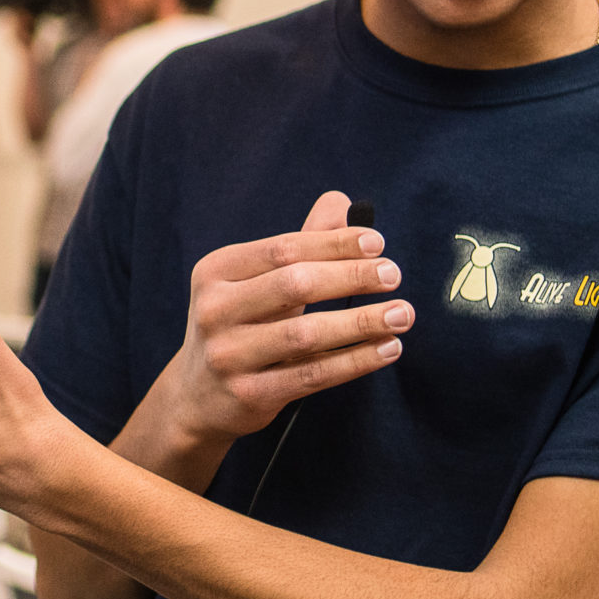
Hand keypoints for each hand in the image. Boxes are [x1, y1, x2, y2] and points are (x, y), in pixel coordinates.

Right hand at [146, 190, 409, 453]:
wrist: (196, 397)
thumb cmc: (238, 327)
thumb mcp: (255, 282)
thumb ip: (299, 244)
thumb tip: (340, 201)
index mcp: (216, 272)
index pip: (283, 248)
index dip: (333, 243)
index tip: (377, 243)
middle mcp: (215, 310)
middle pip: (294, 284)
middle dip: (350, 276)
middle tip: (393, 275)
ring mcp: (228, 355)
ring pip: (306, 334)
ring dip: (362, 322)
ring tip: (402, 314)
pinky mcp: (248, 394)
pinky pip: (313, 375)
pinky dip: (356, 360)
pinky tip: (387, 348)